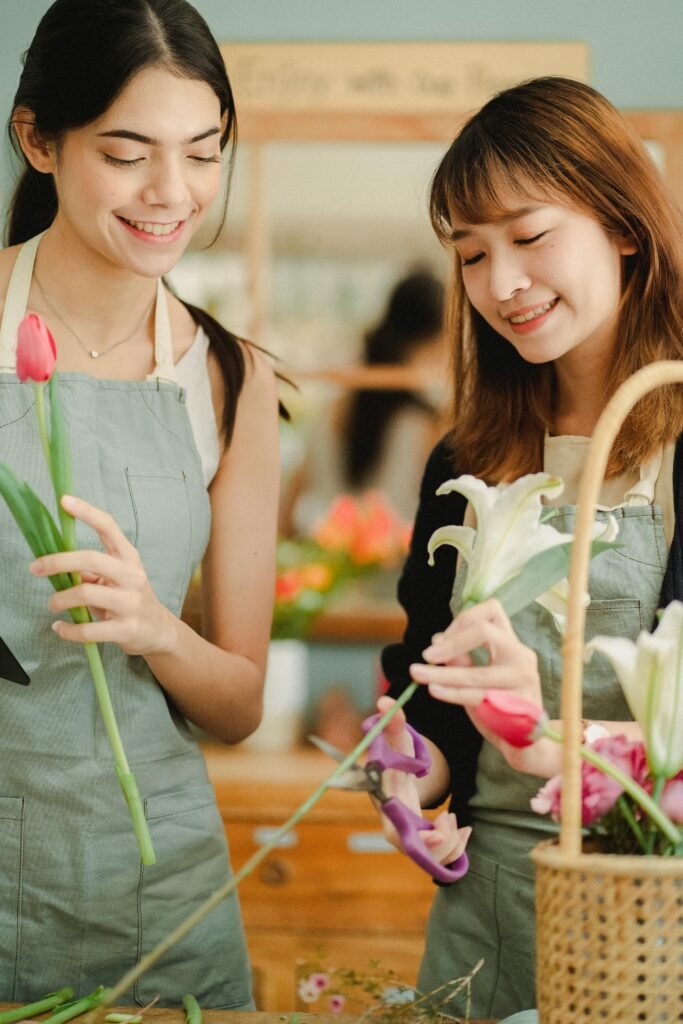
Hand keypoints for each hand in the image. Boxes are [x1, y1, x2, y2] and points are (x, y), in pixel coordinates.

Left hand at [29, 494, 175, 655]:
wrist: (159, 630)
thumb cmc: (130, 598)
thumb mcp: (117, 578)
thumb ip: (92, 569)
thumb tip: (59, 565)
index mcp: (129, 558)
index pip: (109, 527)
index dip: (87, 512)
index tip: (64, 501)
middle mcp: (132, 576)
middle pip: (91, 559)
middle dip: (58, 562)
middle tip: (36, 568)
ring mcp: (131, 603)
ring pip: (86, 593)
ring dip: (60, 599)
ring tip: (53, 604)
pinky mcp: (126, 629)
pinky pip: (89, 630)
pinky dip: (68, 630)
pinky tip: (60, 628)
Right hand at [373, 696, 470, 864]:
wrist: (394, 771)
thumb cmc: (393, 754)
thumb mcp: (395, 738)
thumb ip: (393, 722)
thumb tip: (385, 700)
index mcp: (387, 806)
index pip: (394, 832)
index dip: (415, 838)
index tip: (436, 830)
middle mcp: (395, 826)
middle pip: (414, 853)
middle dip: (438, 845)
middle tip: (452, 819)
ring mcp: (409, 837)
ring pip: (430, 860)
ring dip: (448, 844)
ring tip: (454, 818)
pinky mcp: (422, 841)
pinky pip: (439, 858)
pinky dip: (454, 847)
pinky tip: (463, 828)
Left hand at [408, 599, 554, 773]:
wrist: (526, 741)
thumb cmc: (501, 703)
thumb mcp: (479, 675)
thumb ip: (462, 657)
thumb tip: (437, 640)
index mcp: (512, 644)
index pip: (492, 610)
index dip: (464, 619)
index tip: (443, 639)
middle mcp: (521, 656)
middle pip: (485, 631)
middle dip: (451, 641)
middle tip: (427, 655)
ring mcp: (522, 680)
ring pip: (476, 672)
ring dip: (441, 673)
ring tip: (417, 674)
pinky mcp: (517, 705)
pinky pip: (478, 696)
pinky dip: (452, 693)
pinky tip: (435, 691)